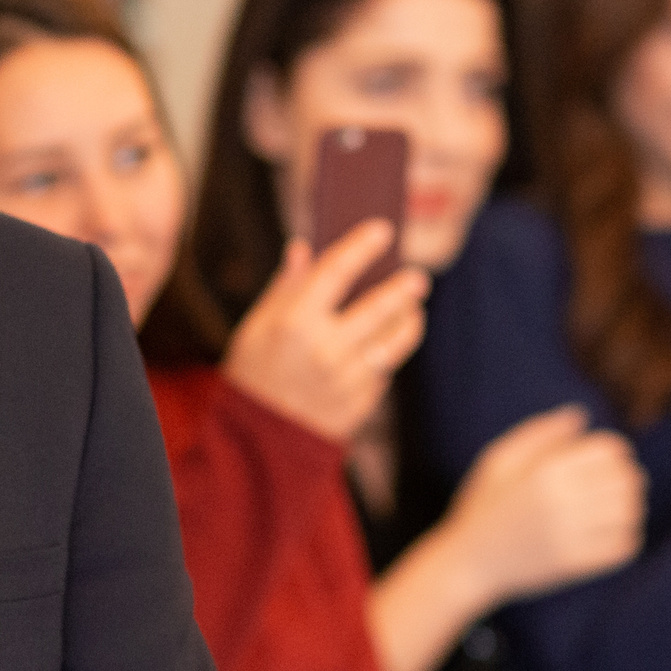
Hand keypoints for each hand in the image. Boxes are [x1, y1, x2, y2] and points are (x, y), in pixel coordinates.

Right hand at [222, 221, 428, 442]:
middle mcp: (325, 350)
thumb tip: (304, 249)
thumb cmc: (253, 374)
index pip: (337, 271)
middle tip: (418, 277)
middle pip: (380, 307)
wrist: (256, 441)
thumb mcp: (256, 327)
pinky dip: (387, 355)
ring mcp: (347, 380)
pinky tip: (385, 346)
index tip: (382, 230)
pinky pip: (385, 372)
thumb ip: (285, 288)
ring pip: (394, 342)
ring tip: (413, 310)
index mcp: (294, 324)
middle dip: (404, 288)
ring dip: (409, 322)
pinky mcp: (361, 404)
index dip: (362, 246)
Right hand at [438, 406, 646, 606]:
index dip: (617, 450)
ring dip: (630, 507)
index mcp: (544, 471)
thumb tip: (580, 415)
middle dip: (628, 477)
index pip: (609, 450)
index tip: (611, 458)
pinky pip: (623, 547)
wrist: (468, 563)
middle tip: (619, 483)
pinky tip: (614, 533)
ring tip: (617, 508)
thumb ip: (540, 433)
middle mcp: (560, 501)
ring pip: (629, 513)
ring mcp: (568, 535)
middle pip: (625, 480)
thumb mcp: (499, 459)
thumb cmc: (483, 506)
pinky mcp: (574, 564)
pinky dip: (627, 537)